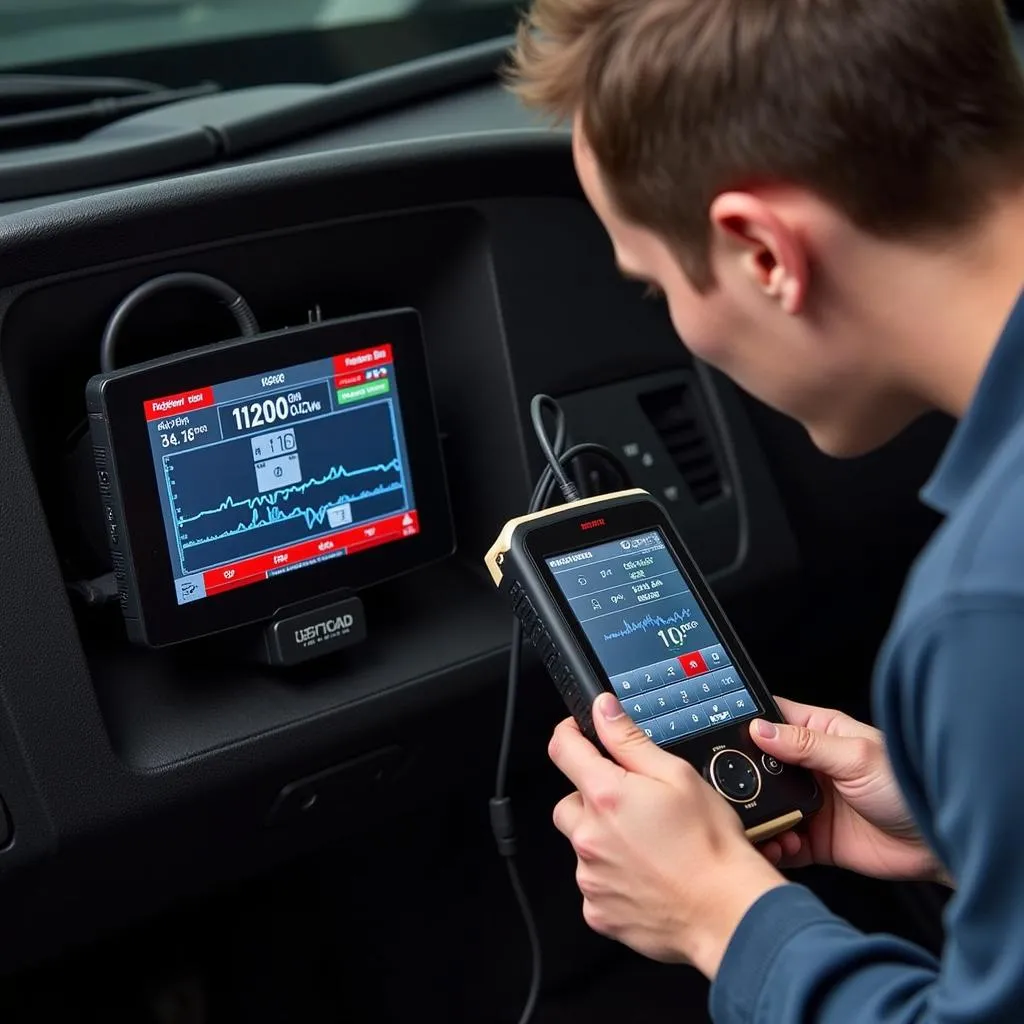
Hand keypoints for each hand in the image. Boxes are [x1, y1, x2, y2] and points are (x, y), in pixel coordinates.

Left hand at [549, 693, 786, 977]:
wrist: (728, 913)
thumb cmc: (710, 847)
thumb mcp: (678, 776)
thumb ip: (629, 740)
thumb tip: (602, 711)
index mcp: (606, 796)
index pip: (563, 749)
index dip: (570, 734)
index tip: (578, 733)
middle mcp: (589, 837)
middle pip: (569, 803)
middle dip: (592, 798)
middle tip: (632, 806)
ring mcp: (590, 877)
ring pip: (582, 845)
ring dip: (603, 839)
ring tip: (647, 845)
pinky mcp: (598, 911)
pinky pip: (593, 883)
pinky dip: (611, 876)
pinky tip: (644, 875)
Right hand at [749, 698, 950, 885]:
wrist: (938, 844)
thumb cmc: (907, 786)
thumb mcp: (855, 756)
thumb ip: (805, 743)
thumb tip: (759, 729)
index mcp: (817, 732)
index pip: (770, 720)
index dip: (744, 725)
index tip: (717, 736)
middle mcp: (808, 766)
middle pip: (759, 767)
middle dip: (743, 780)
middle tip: (731, 790)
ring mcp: (808, 803)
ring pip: (765, 806)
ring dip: (757, 818)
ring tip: (760, 825)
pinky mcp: (814, 838)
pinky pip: (781, 841)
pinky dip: (774, 847)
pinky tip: (782, 846)